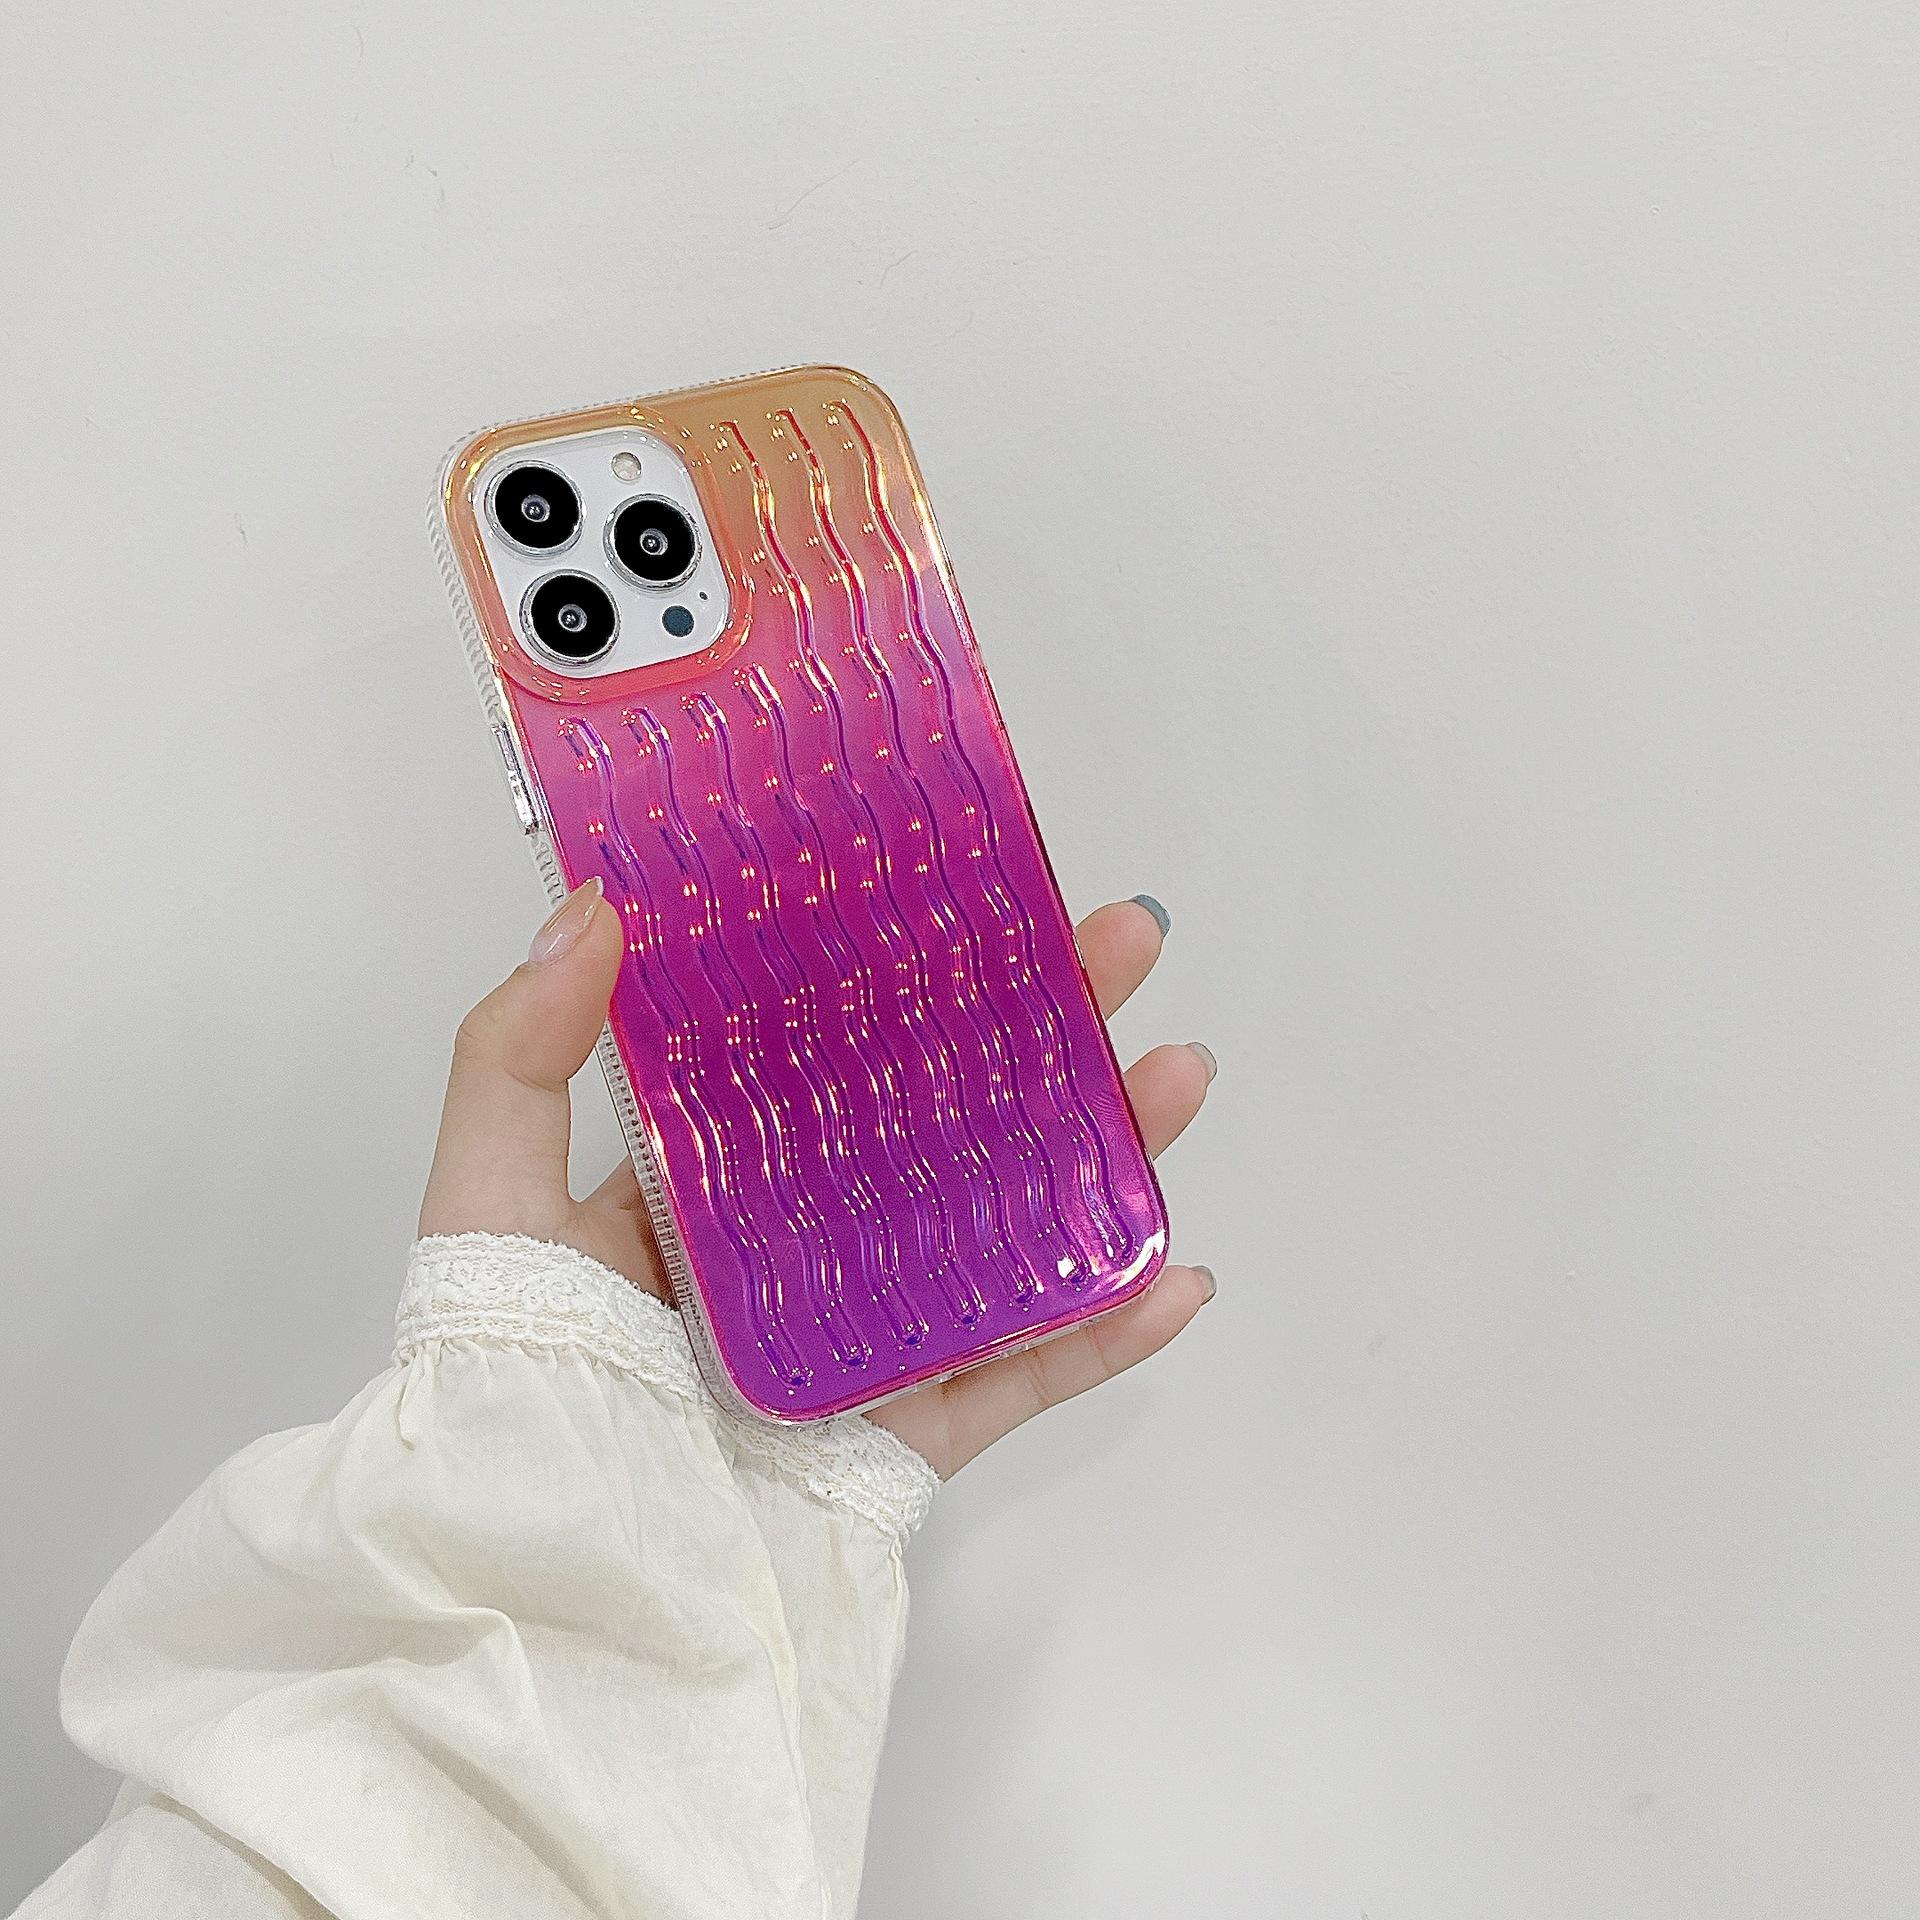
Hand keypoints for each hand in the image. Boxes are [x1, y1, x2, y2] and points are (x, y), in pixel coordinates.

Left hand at [419, 881, 1214, 1476]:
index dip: (910, 965)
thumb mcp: (485, 1201)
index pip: (829, 1047)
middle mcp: (803, 1247)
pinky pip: (1020, 1378)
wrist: (547, 1599)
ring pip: (1008, 1231)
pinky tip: (1173, 1275)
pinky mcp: (905, 1440)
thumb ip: (514, 1055)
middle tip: (1122, 946)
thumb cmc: (505, 1395)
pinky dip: (1103, 1336)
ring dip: (1104, 1157)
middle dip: (1043, 1030)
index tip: (978, 887)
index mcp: (711, 1179)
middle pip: (948, 1120)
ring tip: (1175, 1076)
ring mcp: (867, 1341)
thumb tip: (593, 908)